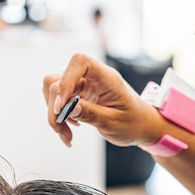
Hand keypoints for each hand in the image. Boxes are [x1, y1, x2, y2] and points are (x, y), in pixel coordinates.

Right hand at [42, 53, 163, 146]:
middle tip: (63, 130)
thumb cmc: (133, 122)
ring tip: (66, 133)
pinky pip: (59, 101)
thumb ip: (91, 113)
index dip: (65, 80)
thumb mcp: (113, 123)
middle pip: (58, 80)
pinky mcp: (78, 96)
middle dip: (55, 108)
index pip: (79, 62)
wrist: (141, 126)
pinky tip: (69, 129)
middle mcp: (92, 78)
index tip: (62, 106)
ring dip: (54, 114)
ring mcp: (83, 86)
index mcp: (106, 78)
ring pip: (53, 90)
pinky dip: (58, 117)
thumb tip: (68, 107)